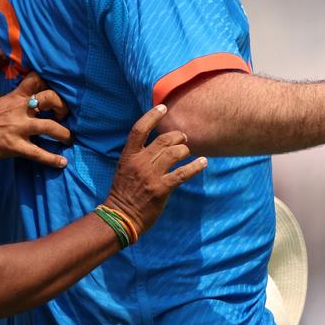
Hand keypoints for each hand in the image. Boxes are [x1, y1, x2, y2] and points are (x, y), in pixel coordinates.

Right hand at [0, 72, 71, 168]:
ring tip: (69, 139)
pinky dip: (53, 159)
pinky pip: (39, 153)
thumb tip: (30, 106)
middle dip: (63, 106)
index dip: (50, 83)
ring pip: (51, 127)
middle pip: (51, 98)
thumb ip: (15, 103)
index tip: (56, 92)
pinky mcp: (14, 147)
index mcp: (14, 96)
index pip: (37, 79)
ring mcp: (18, 127)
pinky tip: (62, 162)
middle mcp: (19, 108)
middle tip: (64, 116)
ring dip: (65, 134)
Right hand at [103, 105, 206, 235]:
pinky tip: (203, 162)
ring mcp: (150, 176)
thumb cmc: (123, 192)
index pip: (139, 130)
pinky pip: (182, 173)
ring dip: (184, 150)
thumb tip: (157, 144)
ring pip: (174, 154)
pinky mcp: (161, 189)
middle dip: (177, 137)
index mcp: (128, 156)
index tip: (163, 107)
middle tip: (183, 138)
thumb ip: (138, 156)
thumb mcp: (125, 168)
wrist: (120, 217)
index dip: (152, 116)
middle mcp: (140, 163)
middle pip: (163, 140)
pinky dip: (195, 166)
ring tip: (188, 152)